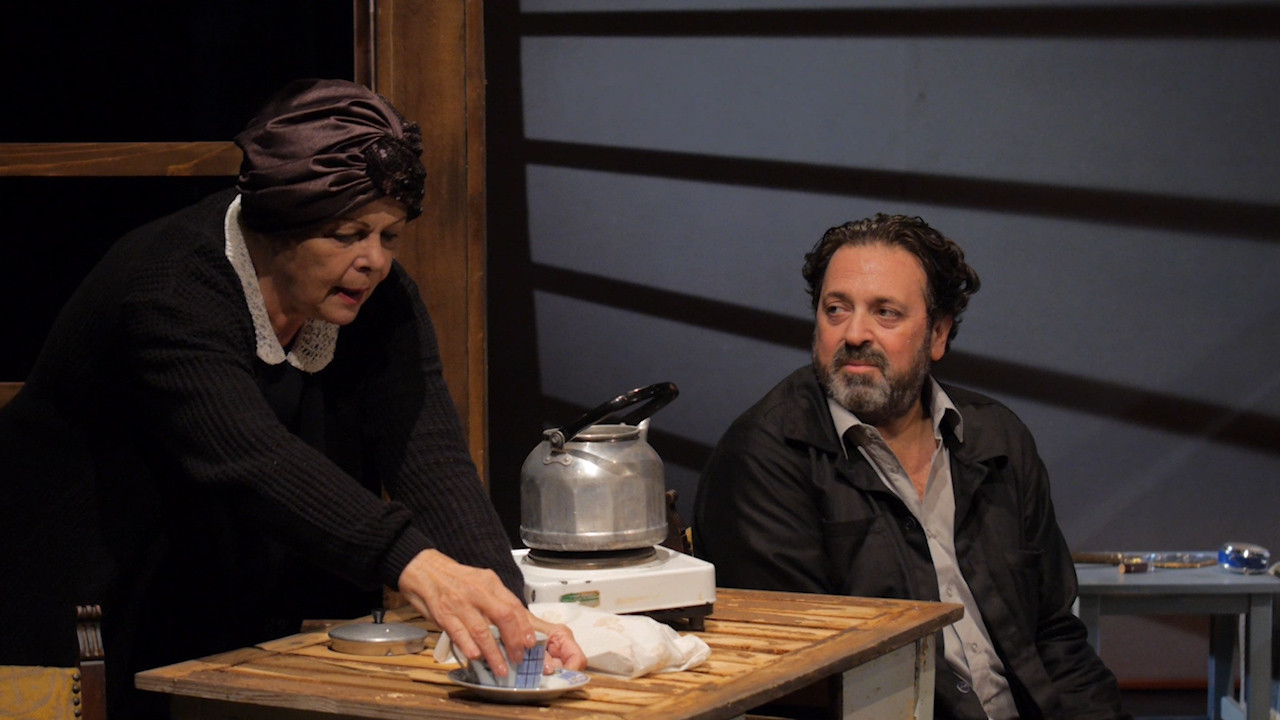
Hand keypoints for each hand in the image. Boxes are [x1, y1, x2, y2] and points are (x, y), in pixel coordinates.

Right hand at [396, 549, 583, 675]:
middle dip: (513, 641)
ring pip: (482, 631)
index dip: (523, 627)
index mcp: (490, 583)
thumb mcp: (480, 581)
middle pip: (503, 618)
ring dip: (493, 653)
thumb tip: (515, 622)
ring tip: (501, 668)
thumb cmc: (455, 579)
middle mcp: (477, 592)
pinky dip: (469, 647)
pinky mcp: (443, 615)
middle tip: (518, 658)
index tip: (529, 642)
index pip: (513, 606)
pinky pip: (459, 633)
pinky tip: (476, 657)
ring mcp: (460, 604)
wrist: (424, 569)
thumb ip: (496, 599)